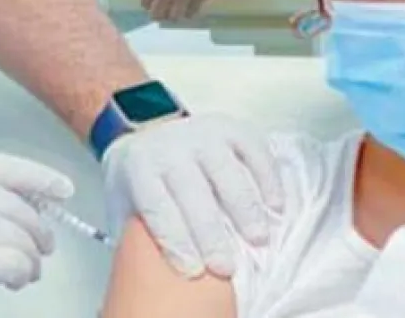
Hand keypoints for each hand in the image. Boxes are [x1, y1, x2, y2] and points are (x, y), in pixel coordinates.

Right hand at [0, 153, 73, 317]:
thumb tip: (15, 213)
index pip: (6, 167)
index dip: (42, 179)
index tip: (63, 190)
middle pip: (19, 208)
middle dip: (38, 231)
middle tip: (42, 249)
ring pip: (21, 238)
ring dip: (30, 258)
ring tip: (26, 271)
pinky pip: (14, 263)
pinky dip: (21, 273)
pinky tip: (16, 281)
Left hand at [102, 114, 282, 278]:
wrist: (149, 136)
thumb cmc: (144, 184)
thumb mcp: (128, 207)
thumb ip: (141, 234)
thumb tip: (163, 276)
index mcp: (140, 168)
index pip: (157, 206)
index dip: (175, 240)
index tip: (193, 270)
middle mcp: (171, 147)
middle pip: (193, 192)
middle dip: (210, 233)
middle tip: (226, 267)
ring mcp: (202, 134)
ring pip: (227, 171)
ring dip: (245, 208)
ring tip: (259, 240)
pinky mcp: (231, 128)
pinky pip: (254, 150)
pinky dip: (268, 179)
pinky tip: (275, 207)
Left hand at [141, 0, 223, 20]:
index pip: (145, 1)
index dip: (150, 5)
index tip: (154, 5)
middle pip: (157, 14)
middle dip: (161, 14)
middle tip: (167, 11)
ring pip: (174, 17)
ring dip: (176, 15)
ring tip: (180, 11)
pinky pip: (191, 12)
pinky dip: (190, 12)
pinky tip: (192, 9)